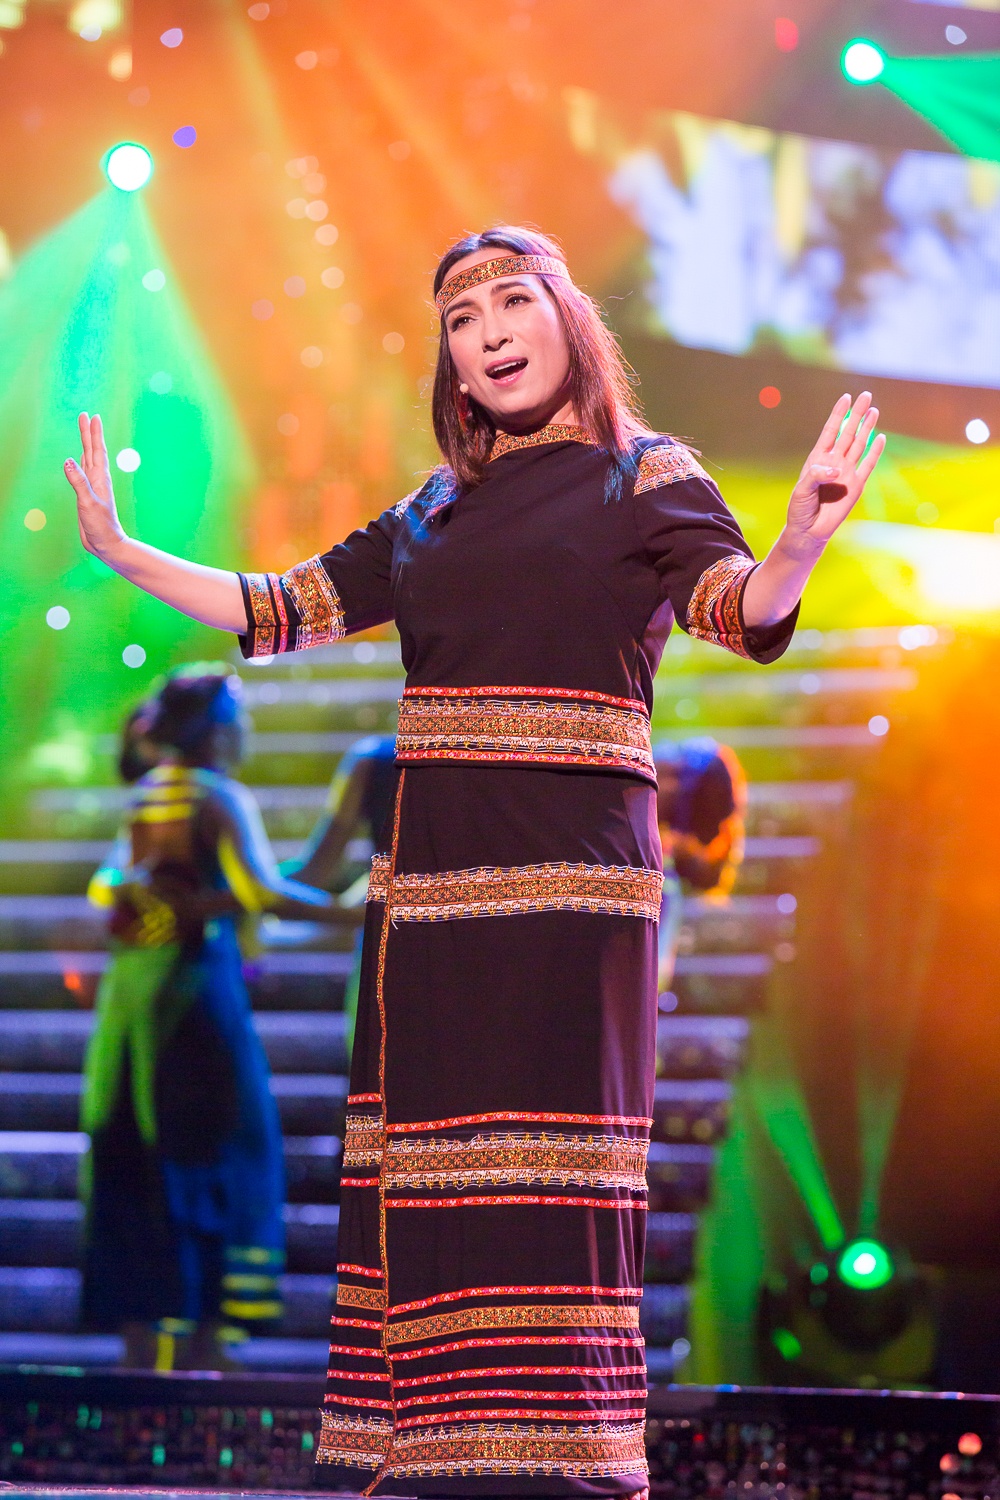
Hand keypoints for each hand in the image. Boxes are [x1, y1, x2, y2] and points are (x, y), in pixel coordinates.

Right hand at [63, 412, 125, 556]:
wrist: (106, 544)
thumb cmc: (101, 525)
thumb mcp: (88, 503)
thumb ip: (79, 482)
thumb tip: (68, 460)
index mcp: (100, 478)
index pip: (96, 450)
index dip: (93, 433)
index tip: (92, 417)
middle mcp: (97, 479)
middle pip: (92, 450)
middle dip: (88, 432)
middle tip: (85, 416)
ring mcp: (92, 486)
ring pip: (88, 459)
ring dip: (86, 444)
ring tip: (84, 430)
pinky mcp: (87, 495)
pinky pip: (83, 472)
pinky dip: (80, 462)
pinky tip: (78, 459)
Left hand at [785, 392, 886, 549]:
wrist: (809, 530)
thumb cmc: (800, 509)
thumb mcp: (802, 489)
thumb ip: (816, 475)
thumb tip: (837, 469)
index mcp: (818, 459)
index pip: (830, 430)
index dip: (838, 414)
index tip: (846, 397)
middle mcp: (834, 461)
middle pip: (848, 432)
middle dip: (857, 414)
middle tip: (866, 395)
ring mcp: (847, 472)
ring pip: (860, 444)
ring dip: (867, 428)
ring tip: (874, 410)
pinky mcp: (857, 485)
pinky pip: (868, 465)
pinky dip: (875, 452)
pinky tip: (880, 436)